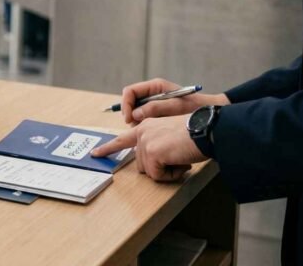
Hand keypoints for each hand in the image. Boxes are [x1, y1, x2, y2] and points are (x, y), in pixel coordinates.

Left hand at [91, 116, 205, 181]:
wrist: (207, 131)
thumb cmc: (195, 134)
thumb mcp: (170, 136)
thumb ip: (156, 145)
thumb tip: (151, 164)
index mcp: (145, 126)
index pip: (122, 139)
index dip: (108, 148)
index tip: (95, 154)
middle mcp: (142, 132)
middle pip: (141, 164)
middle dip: (159, 168)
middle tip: (178, 159)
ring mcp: (145, 142)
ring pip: (150, 171)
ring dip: (168, 171)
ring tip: (181, 158)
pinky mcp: (152, 153)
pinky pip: (158, 176)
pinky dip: (172, 175)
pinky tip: (181, 163)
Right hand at [119, 78, 228, 124]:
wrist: (212, 116)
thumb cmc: (197, 108)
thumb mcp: (176, 106)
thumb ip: (155, 107)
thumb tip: (135, 114)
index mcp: (155, 87)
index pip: (130, 92)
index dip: (126, 104)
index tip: (129, 118)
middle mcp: (152, 95)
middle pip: (131, 103)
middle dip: (130, 116)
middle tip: (136, 128)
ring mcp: (154, 105)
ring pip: (136, 114)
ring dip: (137, 124)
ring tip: (147, 133)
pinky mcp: (158, 115)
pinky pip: (144, 121)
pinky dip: (145, 128)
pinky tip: (154, 134)